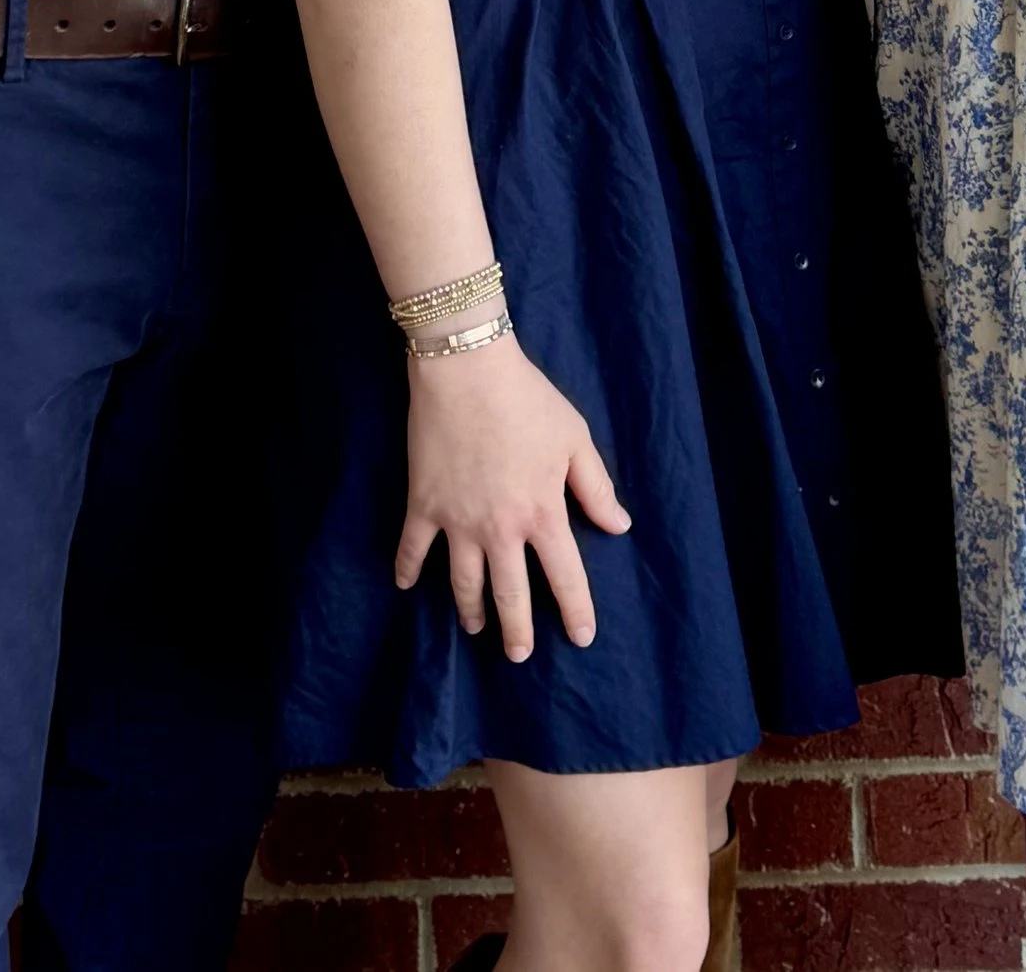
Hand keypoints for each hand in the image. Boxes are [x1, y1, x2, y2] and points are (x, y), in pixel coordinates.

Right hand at [400, 336, 630, 659]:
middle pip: (509, 594)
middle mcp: (500, 529)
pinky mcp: (422, 505)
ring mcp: (457, 521)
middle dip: (516, 630)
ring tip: (473, 629)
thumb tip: (619, 526)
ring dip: (469, 611)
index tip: (581, 638)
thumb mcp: (575, 439)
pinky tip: (405, 587)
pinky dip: (407, 570)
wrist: (468, 370)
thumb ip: (596, 488)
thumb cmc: (528, 400)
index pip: (565, 577)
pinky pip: (413, 548)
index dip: (576, 611)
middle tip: (518, 656)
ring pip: (463, 582)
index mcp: (542, 514)